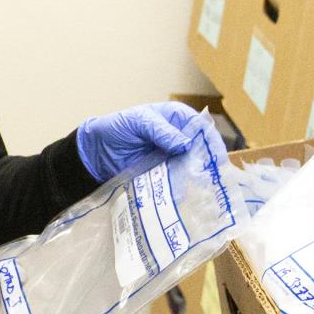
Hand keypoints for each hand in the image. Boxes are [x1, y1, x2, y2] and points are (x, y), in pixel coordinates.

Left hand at [76, 102, 205, 181]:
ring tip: (199, 189)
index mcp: (176, 118)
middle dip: (207, 162)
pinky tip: (182, 195)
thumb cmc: (117, 127)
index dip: (211, 141)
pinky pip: (176, 180)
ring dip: (195, 177)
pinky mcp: (163, 173)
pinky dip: (180, 187)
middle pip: (200, 149)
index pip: (201, 127)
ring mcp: (172, 156)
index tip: (217, 157)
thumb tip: (185, 143)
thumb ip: (160, 130)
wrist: (97, 150)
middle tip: (210, 177)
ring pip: (191, 167)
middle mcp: (178, 137)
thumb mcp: (138, 121)